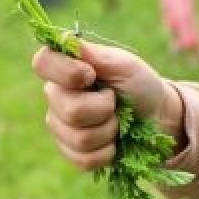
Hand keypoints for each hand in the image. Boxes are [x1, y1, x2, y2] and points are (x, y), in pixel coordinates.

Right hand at [32, 41, 180, 170]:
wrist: (156, 118)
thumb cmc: (138, 85)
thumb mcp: (124, 64)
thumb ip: (95, 55)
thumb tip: (64, 39)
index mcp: (65, 68)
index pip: (42, 63)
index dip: (66, 73)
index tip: (91, 76)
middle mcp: (56, 97)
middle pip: (69, 110)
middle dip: (103, 109)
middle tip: (115, 102)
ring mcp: (60, 126)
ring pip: (79, 138)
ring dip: (109, 130)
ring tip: (117, 121)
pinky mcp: (71, 153)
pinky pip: (83, 159)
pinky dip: (108, 152)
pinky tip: (113, 142)